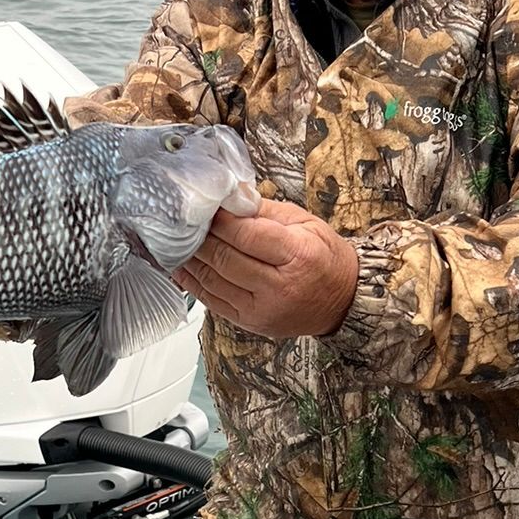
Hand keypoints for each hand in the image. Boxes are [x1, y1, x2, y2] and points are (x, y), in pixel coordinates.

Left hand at [174, 198, 358, 339]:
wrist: (342, 301)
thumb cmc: (324, 257)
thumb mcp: (305, 223)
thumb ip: (264, 210)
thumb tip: (230, 197)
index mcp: (298, 255)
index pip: (246, 235)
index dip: (219, 220)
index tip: (205, 205)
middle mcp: (279, 286)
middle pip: (225, 258)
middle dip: (200, 237)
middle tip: (183, 220)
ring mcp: (262, 309)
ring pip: (213, 280)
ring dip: (190, 259)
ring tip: (175, 240)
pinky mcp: (250, 322)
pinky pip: (212, 301)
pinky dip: (192, 282)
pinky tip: (182, 266)